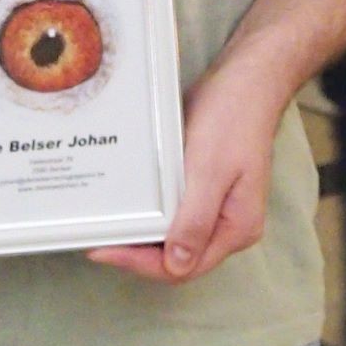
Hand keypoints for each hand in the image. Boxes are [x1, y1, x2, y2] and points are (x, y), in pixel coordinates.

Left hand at [88, 52, 280, 284]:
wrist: (247, 80)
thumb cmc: (232, 120)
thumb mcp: (210, 170)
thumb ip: (195, 220)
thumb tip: (177, 265)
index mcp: (236, 229)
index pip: (185, 266)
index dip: (142, 264)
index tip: (104, 251)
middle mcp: (227, 225)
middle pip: (178, 257)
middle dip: (137, 253)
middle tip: (98, 241)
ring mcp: (215, 208)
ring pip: (173, 237)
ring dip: (142, 236)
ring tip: (106, 229)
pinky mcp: (202, 189)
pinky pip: (173, 212)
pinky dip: (150, 214)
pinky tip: (129, 207)